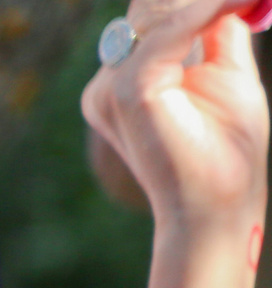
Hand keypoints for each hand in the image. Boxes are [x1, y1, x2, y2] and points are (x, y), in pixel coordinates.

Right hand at [83, 0, 269, 243]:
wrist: (217, 205)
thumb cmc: (225, 151)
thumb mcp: (227, 74)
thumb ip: (219, 33)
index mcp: (126, 82)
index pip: (152, 15)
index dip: (189, 0)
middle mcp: (109, 83)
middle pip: (149, 7)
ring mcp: (111, 87)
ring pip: (157, 11)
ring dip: (206, 1)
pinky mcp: (127, 91)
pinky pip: (170, 30)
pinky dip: (208, 9)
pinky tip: (240, 1)